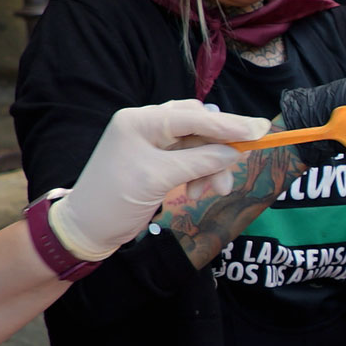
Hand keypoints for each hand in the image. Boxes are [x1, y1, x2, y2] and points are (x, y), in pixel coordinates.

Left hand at [49, 100, 272, 261]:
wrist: (86, 229)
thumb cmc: (114, 200)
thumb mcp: (158, 178)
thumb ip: (200, 161)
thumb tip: (235, 153)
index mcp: (140, 121)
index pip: (192, 116)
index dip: (228, 124)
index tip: (259, 130)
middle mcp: (146, 126)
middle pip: (199, 127)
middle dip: (219, 148)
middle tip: (241, 162)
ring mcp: (152, 144)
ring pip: (198, 145)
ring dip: (210, 167)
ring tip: (214, 191)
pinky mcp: (158, 161)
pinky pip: (190, 160)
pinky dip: (199, 175)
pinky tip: (196, 193)